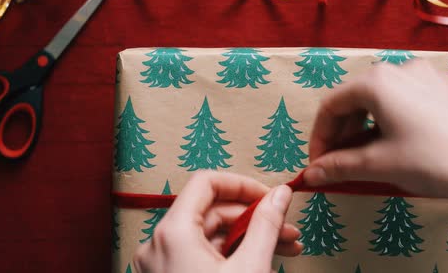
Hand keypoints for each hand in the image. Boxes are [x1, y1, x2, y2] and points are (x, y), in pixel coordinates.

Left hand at [133, 171, 302, 272]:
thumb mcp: (250, 269)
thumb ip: (266, 225)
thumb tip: (281, 194)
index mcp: (172, 233)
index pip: (206, 183)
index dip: (242, 184)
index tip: (271, 196)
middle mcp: (159, 243)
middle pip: (210, 211)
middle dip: (253, 218)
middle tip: (288, 230)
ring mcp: (160, 263)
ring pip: (207, 235)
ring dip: (246, 237)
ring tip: (285, 248)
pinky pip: (199, 254)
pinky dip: (228, 254)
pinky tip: (258, 260)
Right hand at [305, 60, 447, 207]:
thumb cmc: (432, 161)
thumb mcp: (377, 165)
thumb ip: (337, 167)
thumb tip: (309, 176)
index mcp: (377, 81)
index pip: (331, 106)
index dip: (319, 137)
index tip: (317, 164)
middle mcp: (399, 69)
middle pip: (354, 100)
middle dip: (341, 134)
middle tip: (336, 163)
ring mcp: (426, 75)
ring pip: (379, 100)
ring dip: (363, 129)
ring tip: (362, 157)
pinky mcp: (444, 88)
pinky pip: (403, 101)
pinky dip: (387, 122)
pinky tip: (391, 145)